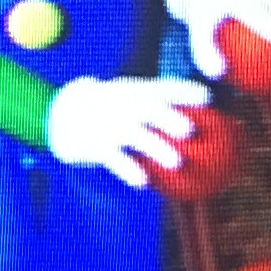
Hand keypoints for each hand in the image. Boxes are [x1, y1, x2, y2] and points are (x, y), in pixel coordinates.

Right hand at [43, 72, 208, 191]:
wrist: (62, 113)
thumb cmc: (110, 109)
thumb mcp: (130, 98)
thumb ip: (160, 108)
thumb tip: (202, 126)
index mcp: (135, 91)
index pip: (162, 87)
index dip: (184, 90)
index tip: (207, 98)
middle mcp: (123, 105)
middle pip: (148, 109)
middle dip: (169, 117)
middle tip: (191, 130)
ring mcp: (109, 125)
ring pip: (136, 136)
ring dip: (157, 148)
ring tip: (177, 163)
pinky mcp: (96, 145)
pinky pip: (115, 159)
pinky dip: (129, 169)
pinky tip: (144, 183)